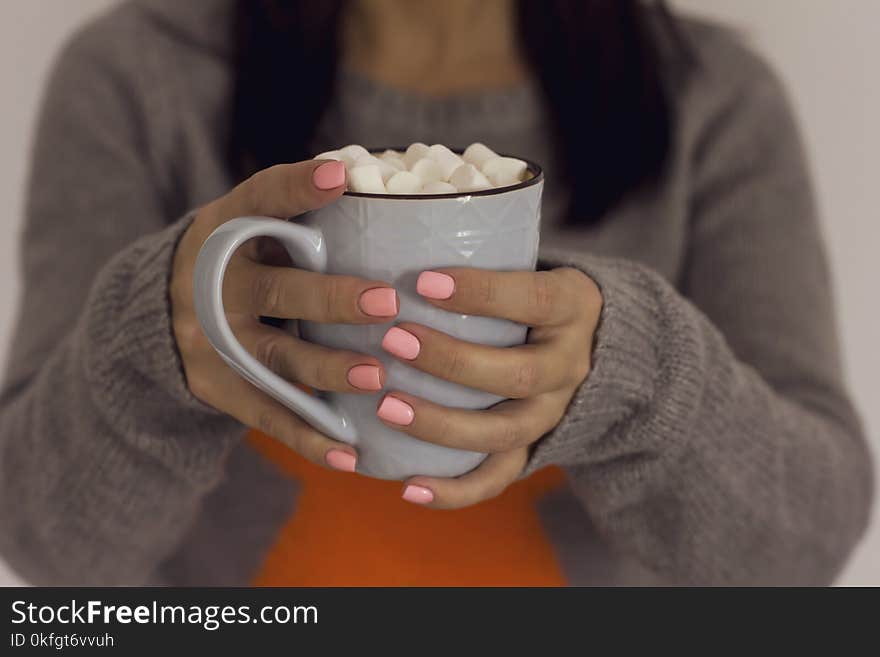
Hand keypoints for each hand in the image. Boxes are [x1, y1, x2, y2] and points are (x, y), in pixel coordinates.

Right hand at [171, 160, 399, 471]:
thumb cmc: (239, 259)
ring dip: (329, 368)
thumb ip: (294, 212)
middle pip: (278, 291)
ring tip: (377, 376)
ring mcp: (215, 340)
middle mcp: (217, 282)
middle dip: (332, 298)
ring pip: (278, 356)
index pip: (261, 199)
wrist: (159, 312)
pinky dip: (309, 437)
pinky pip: (268, 415)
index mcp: (228, 229)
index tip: (340, 175)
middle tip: (386, 304)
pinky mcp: (221, 386)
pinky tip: (351, 453)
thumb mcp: (249, 225)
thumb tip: (369, 176)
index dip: (298, 188)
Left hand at [376, 267, 601, 508]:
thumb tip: (393, 228)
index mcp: (572, 307)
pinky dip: (455, 491)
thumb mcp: (528, 261)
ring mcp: (552, 412)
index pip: (533, 299)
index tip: (423, 281)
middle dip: (451, 362)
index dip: (481, 293)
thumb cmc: (530, 290)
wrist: (587, 338)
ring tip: (385, 407)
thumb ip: (483, 252)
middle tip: (393, 342)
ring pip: (505, 432)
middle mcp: (569, 365)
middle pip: (518, 375)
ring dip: (442, 424)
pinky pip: (499, 476)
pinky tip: (408, 487)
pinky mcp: (533, 446)